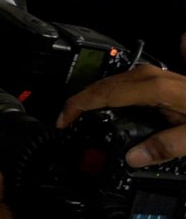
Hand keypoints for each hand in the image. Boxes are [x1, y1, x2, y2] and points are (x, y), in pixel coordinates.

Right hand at [58, 65, 185, 167]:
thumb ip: (166, 146)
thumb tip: (134, 157)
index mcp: (153, 87)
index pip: (103, 93)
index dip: (77, 105)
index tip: (63, 120)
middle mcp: (150, 75)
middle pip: (103, 84)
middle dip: (80, 101)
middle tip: (65, 120)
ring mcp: (154, 74)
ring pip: (112, 81)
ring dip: (93, 96)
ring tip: (82, 113)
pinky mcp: (158, 77)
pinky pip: (124, 82)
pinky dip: (108, 92)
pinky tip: (107, 103)